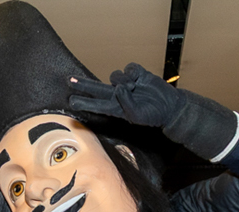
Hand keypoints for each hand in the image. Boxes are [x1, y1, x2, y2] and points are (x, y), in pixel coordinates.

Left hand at [69, 63, 183, 127]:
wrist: (169, 106)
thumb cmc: (152, 115)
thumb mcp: (137, 116)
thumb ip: (126, 103)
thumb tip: (118, 87)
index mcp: (115, 108)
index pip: (96, 105)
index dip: (84, 103)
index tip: (71, 102)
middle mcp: (117, 95)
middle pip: (96, 88)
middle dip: (82, 85)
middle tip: (68, 80)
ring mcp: (126, 83)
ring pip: (114, 76)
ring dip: (122, 80)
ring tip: (133, 87)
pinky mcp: (136, 73)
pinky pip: (128, 68)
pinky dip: (132, 73)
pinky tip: (138, 79)